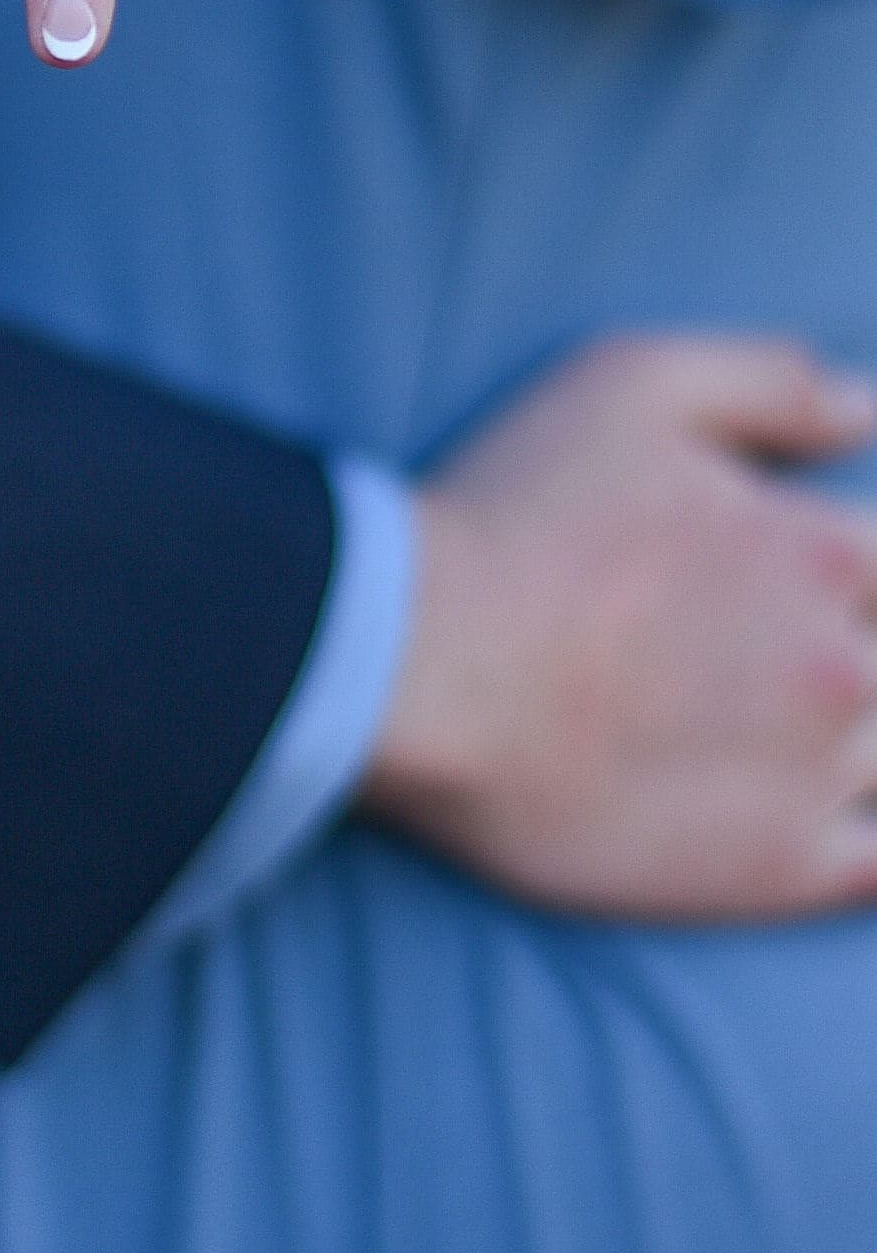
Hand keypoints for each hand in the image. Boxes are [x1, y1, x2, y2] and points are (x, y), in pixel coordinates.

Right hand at [363, 336, 876, 913]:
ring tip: (765, 719)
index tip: (801, 577)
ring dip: (855, 734)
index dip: (853, 563)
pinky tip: (822, 813)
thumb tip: (869, 408)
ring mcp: (819, 777)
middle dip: (852, 645)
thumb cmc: (516, 514)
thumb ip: (774, 383)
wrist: (421, 665)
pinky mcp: (776, 870)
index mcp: (826, 549)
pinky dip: (864, 836)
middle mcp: (847, 666)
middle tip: (759, 651)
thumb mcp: (634, 381)